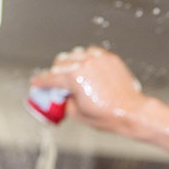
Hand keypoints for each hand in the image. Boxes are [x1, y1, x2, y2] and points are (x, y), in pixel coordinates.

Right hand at [31, 46, 145, 132]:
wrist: (131, 112)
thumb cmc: (109, 115)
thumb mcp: (78, 114)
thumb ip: (64, 102)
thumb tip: (62, 98)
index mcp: (74, 78)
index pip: (50, 78)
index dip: (41, 81)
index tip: (36, 83)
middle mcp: (85, 64)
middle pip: (60, 64)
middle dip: (55, 73)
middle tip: (56, 83)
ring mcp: (98, 60)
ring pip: (75, 55)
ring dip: (70, 63)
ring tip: (71, 74)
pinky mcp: (109, 59)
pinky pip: (91, 52)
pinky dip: (85, 58)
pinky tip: (86, 66)